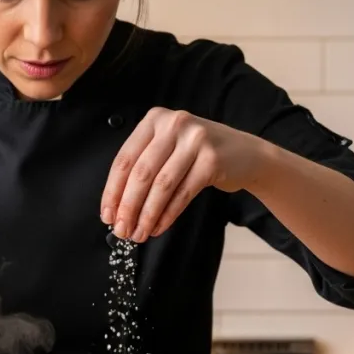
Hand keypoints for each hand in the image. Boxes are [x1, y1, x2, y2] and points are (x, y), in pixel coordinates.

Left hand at [100, 107, 261, 242]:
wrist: (246, 154)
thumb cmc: (198, 154)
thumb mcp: (168, 147)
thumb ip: (143, 166)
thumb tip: (116, 207)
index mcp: (155, 119)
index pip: (124, 159)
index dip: (113, 191)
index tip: (107, 215)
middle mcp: (174, 124)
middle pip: (141, 174)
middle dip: (128, 207)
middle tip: (121, 230)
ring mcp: (195, 140)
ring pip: (161, 186)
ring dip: (147, 215)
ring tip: (138, 234)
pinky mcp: (212, 160)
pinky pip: (182, 194)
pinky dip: (167, 215)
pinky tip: (158, 228)